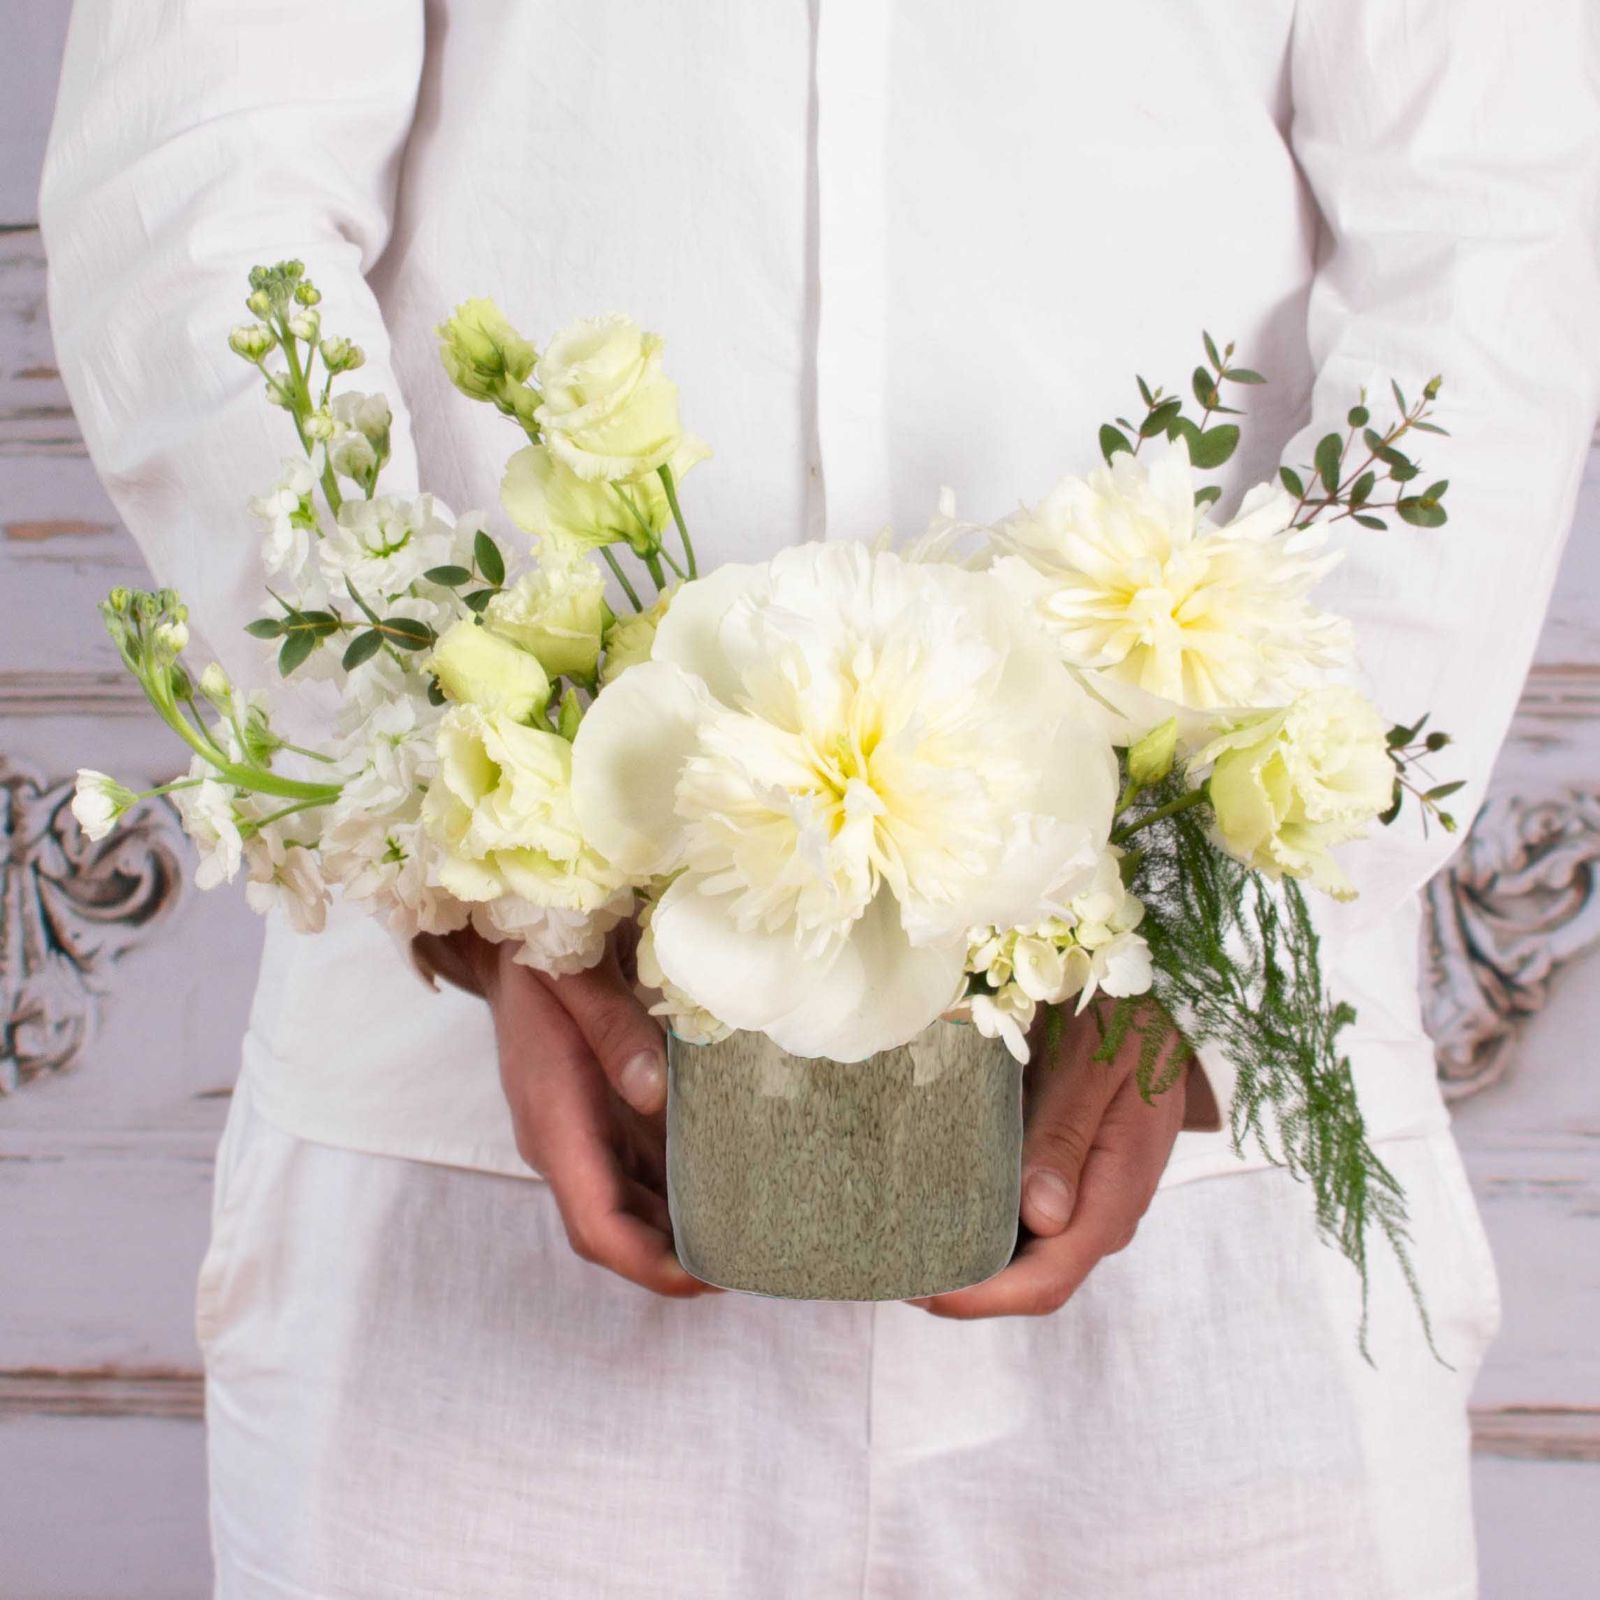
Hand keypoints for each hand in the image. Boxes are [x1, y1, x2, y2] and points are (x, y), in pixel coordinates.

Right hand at [413, 925, 719, 1298]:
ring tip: (752, 1233)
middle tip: (752, 1263)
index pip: (594, 1223)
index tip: (705, 1279)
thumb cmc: (539, 952)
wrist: (503, 939)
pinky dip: (676, 1186)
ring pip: (629, 1206)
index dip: (648, 1263)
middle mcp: (562, 1140)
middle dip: (675, 1260)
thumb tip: (655, 1093)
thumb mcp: (574, 974)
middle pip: (616, 1229)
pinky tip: (727, 1179)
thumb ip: (613, 1028)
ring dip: (680, 1228)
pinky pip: (636, 1169)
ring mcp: (577, 1132)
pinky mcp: (594, 1114)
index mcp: (553, 1118)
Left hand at [908, 1000, 1212, 1319]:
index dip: (981, 1296)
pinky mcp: (1072, 1181)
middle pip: (1028, 1279)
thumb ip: (1066, 1137)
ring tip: (900, 1243)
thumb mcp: (1093, 1068)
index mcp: (1115, 1194)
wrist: (1159, 1007)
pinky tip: (935, 1205)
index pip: (1047, 1279)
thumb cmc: (1124, 1027)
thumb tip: (1042, 1217)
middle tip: (889, 1266)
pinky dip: (980, 1222)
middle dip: (962, 1285)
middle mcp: (1101, 1213)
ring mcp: (1087, 1200)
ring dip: (968, 1257)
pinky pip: (1025, 1222)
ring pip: (1024, 1255)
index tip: (921, 1289)